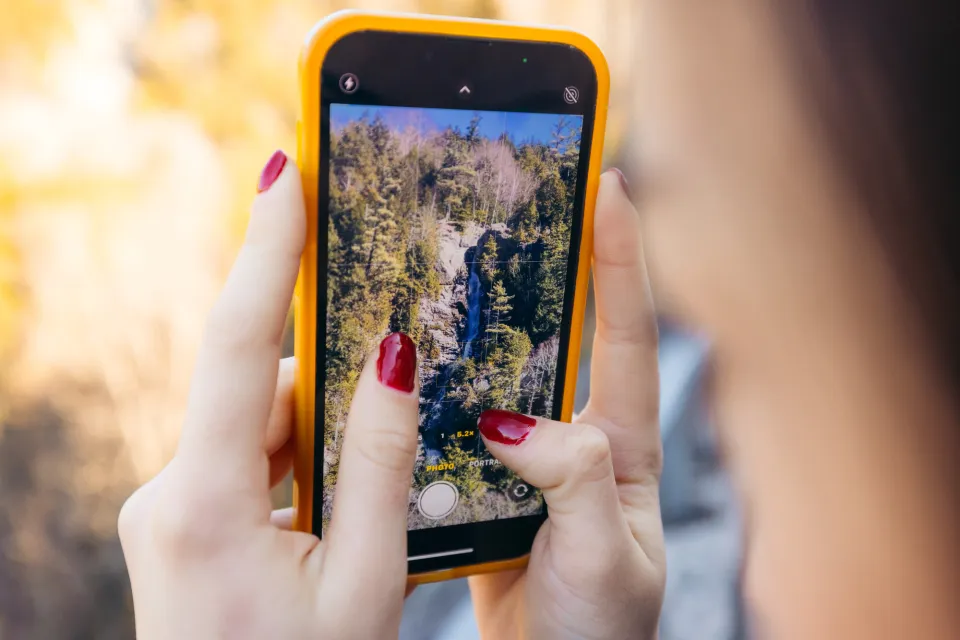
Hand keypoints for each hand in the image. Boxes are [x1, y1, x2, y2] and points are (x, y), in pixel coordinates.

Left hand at [118, 152, 420, 639]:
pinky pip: (244, 458)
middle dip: (327, 382)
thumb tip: (393, 353)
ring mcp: (166, 509)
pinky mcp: (179, 520)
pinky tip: (332, 506)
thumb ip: (384, 459)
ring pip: (255, 426)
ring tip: (362, 494)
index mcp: (209, 505)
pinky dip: (294, 459)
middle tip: (391, 376)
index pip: (234, 345)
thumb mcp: (369, 579)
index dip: (266, 250)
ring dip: (316, 433)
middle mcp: (168, 494)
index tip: (285, 172)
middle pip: (257, 390)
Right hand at [469, 171, 664, 639]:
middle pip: (558, 335)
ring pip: (498, 375)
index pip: (625, 335)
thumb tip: (512, 422)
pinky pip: (456, 426)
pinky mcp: (485, 487)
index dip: (621, 257)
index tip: (610, 183)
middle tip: (510, 202)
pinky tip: (399, 368)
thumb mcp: (606, 559)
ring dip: (471, 326)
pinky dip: (431, 393)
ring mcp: (527, 460)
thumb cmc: (602, 632)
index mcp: (620, 447)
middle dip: (540, 265)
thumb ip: (573, 484)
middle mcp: (576, 439)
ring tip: (438, 269)